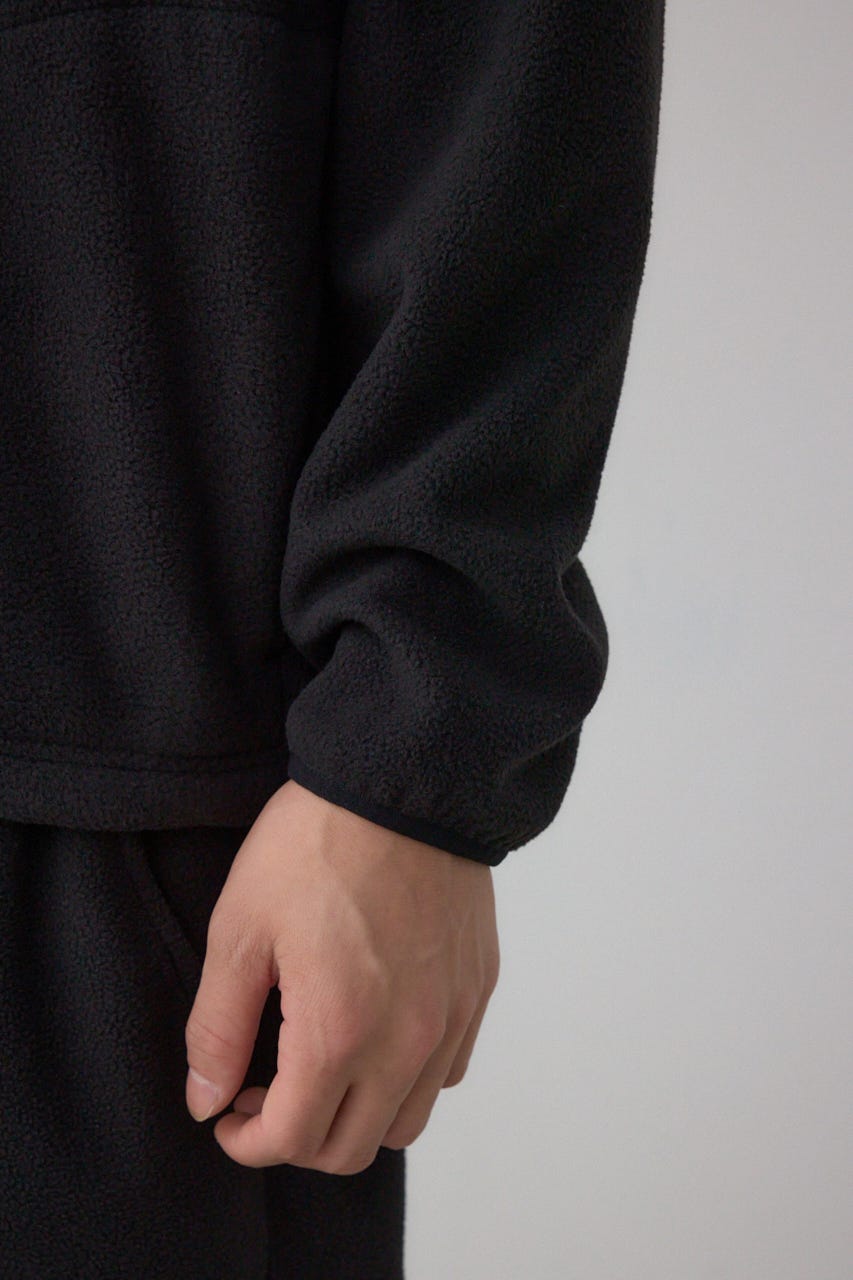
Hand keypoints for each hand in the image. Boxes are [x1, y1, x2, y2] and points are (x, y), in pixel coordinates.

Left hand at [184, 778, 500, 1173]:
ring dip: (356, 1116)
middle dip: (296, 1139)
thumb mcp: (240, 929)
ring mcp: (450, 1018)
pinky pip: (447, 1072)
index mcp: (338, 1032)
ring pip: (407, 1121)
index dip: (244, 1142)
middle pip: (351, 1149)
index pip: (291, 1139)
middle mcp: (406, 1042)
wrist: (402, 782)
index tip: (226, 1114)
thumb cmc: (315, 845)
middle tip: (263, 1093)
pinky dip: (408, 1079)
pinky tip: (376, 1032)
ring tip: (322, 1067)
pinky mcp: (476, 989)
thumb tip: (205, 1100)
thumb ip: (217, 1028)